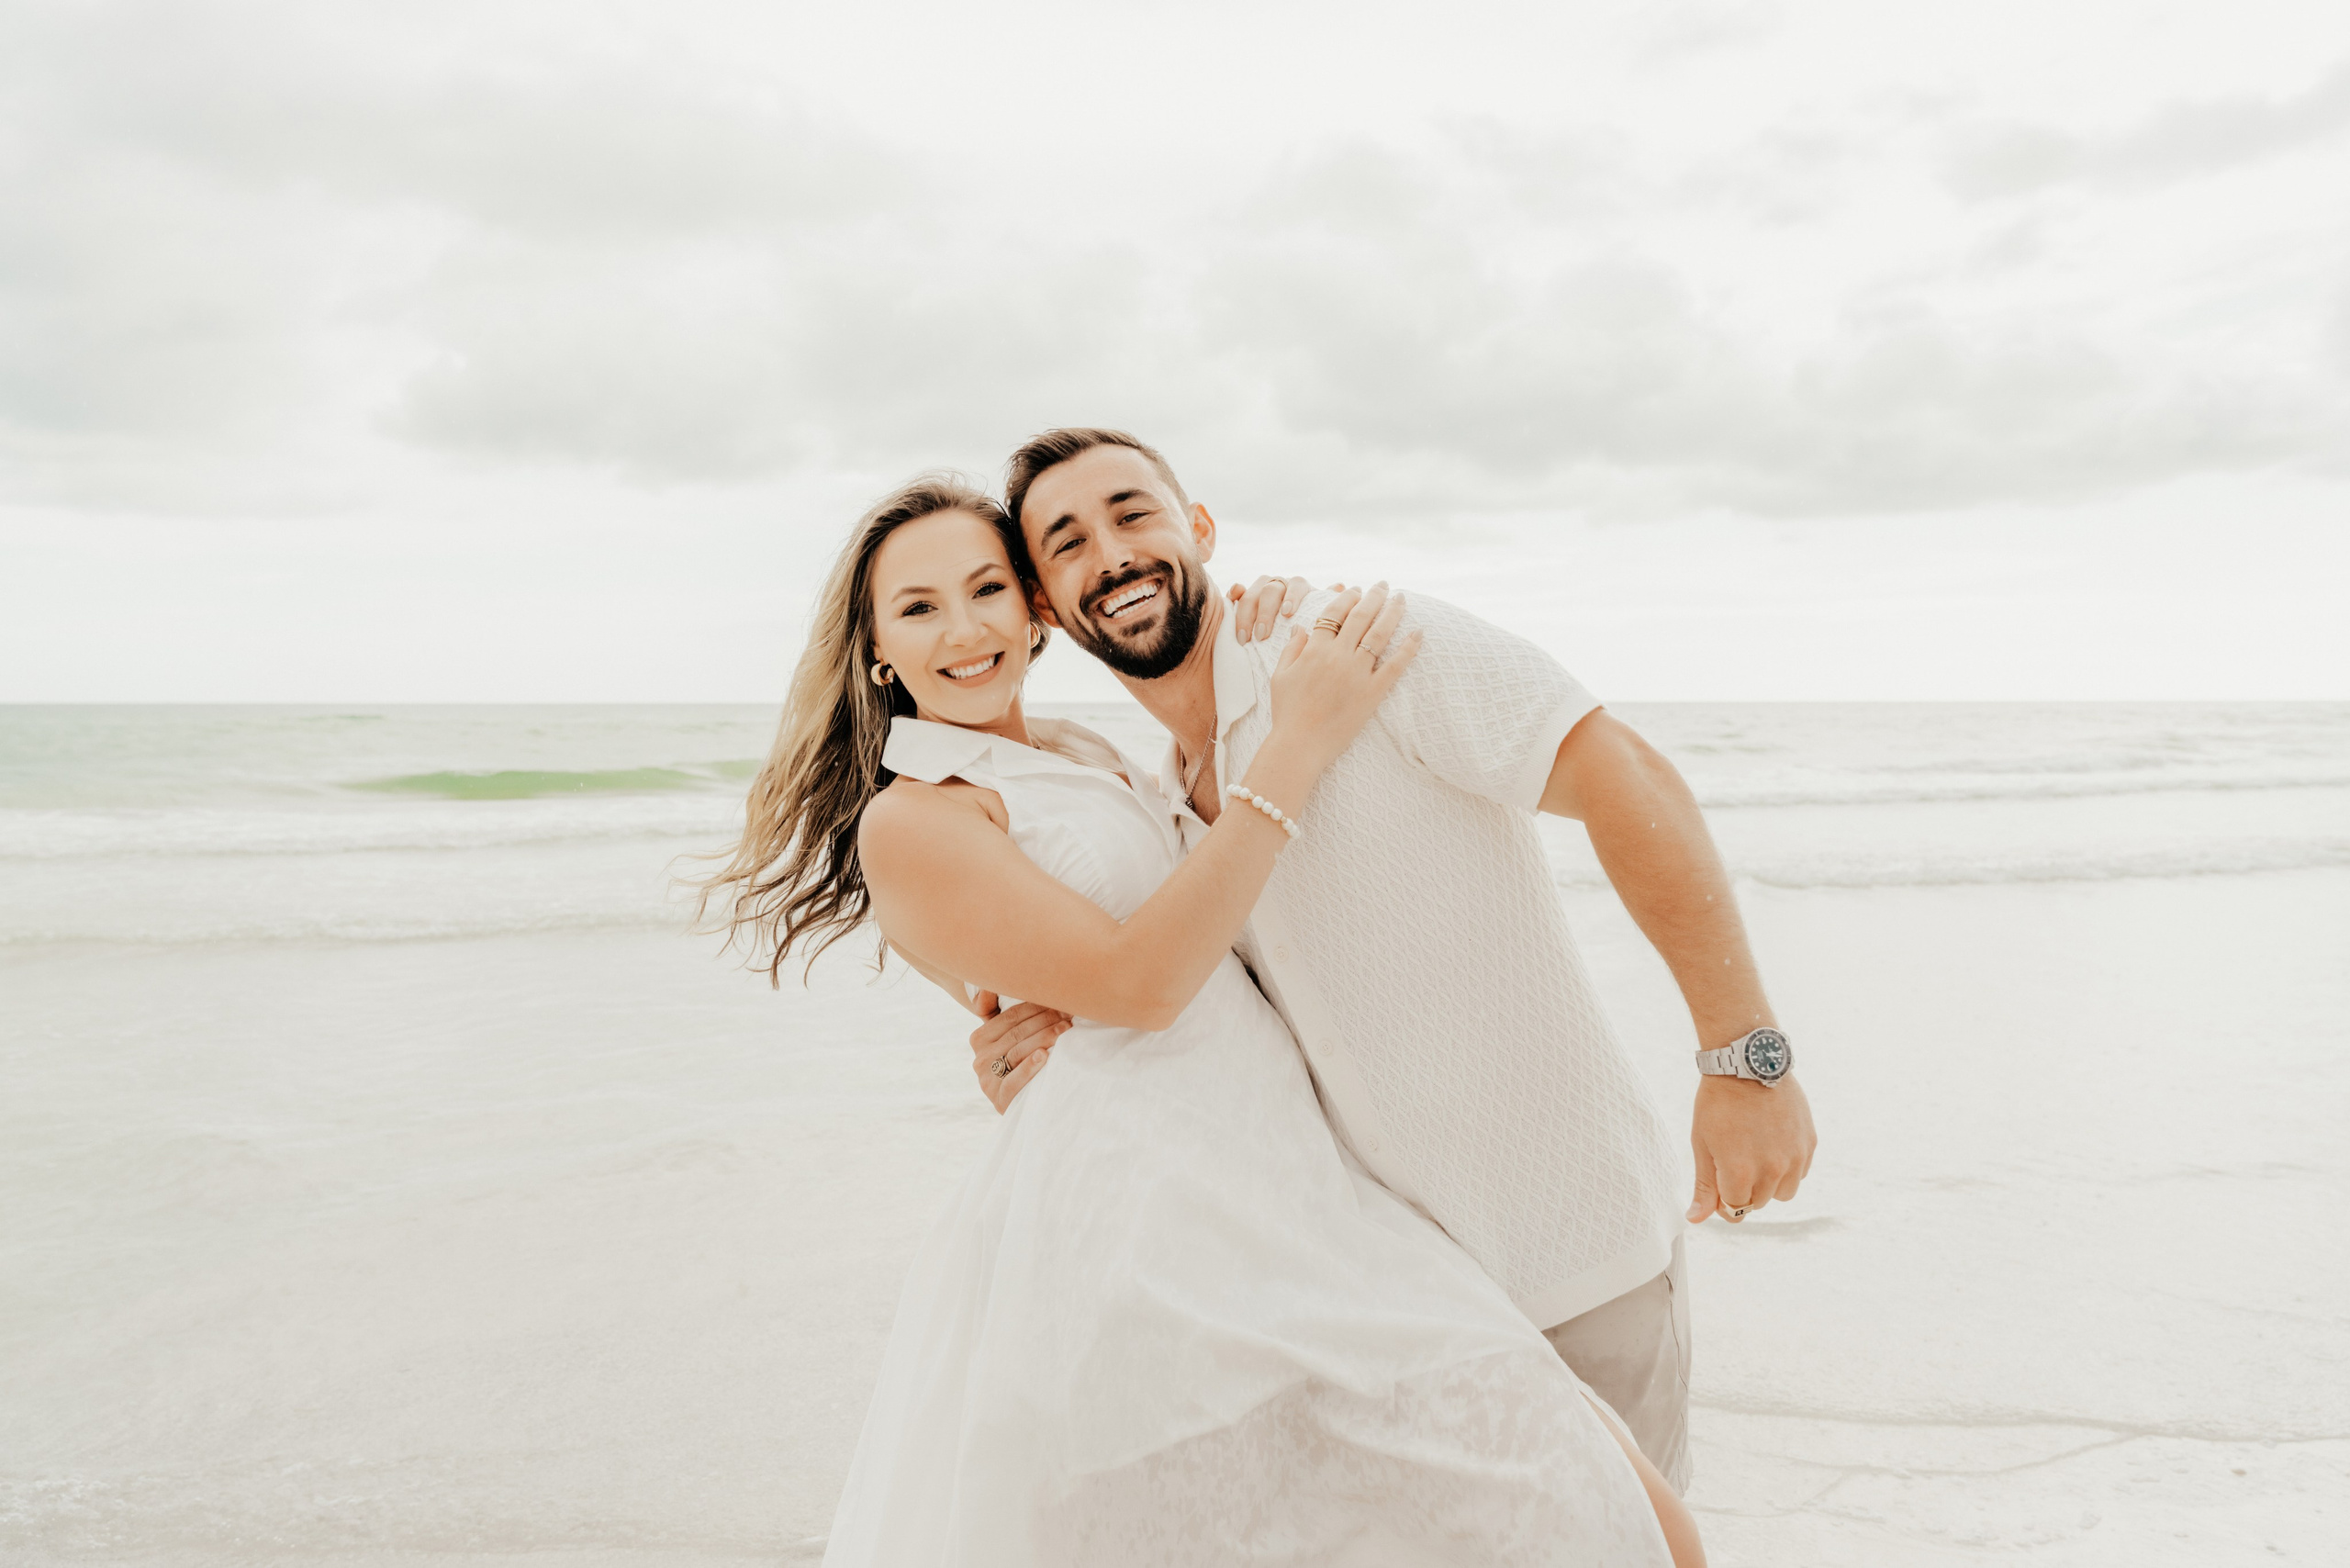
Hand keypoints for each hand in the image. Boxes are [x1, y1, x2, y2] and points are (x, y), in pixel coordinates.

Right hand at [968, 990, 1068, 1112]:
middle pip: (1017, 1033)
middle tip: (1070, 1014)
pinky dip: (1029, 1067)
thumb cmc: (1020, 1065)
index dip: (1036, 1007)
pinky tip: (1044, 1056)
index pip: (1010, 1017)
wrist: (1025, 1106)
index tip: (1060, 1000)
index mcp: (979, 1039)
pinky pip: (1014, 1080)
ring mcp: (987, 1080)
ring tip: (1066, 1030)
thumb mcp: (1008, 1039)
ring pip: (1018, 1051)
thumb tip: (988, 987)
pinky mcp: (999, 1099)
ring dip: (1045, 1038)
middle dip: (1046, 1020)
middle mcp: (979, 1058)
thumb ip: (999, 1013)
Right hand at [1227, 575, 1331, 643]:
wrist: (1288, 645)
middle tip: (1263, 635)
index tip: (1288, 614)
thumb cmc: (1305, 635)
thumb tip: (1342, 587)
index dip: (1292, 597)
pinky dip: (1234, 593)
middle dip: (1266, 612)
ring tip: (1245, 638)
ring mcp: (1260, 591)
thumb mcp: (1316, 623)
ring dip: (1247, 613)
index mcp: (1299, 590)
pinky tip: (1232, 597)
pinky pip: (1236, 591)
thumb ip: (1325, 606)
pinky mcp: (1242, 599)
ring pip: (1252, 592)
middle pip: (1271, 589)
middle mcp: (1280, 586)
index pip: (1297, 585)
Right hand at [1265, 585, 1421, 774]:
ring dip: (1392, 613)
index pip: (1334, 614)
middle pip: (1360, 617)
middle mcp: (1338, 656)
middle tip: (1384, 585)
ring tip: (1401, 599)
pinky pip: (1395, 666)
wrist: (1300, 745)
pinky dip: (1408, 648)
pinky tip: (1418, 633)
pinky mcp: (1372, 693)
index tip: (1356, 589)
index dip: (1346, 598)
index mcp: (1314, 650)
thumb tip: (1301, 628)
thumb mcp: (1280, 677)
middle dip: (1373, 597)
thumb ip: (1291, 649)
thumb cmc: (1287, 713)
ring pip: (1379, 634)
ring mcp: (1357, 674)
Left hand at [1688, 1072, 1816, 1222]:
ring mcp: (1795, 1157)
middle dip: (1744, 1190)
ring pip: (1783, 1193)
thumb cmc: (1719, 1103)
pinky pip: (1799, 1173)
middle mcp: (1773, 1170)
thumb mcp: (1703, 1144)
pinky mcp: (1810, 1143)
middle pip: (1758, 1203)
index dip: (1723, 1201)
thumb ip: (1704, 1186)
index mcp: (1741, 1173)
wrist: (1749, 1064)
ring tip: (1754, 1154)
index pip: (1735, 1210)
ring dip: (1768, 1183)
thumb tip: (1695, 1219)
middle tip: (1733, 1160)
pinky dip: (1787, 1167)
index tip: (1719, 1184)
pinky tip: (1771, 1144)